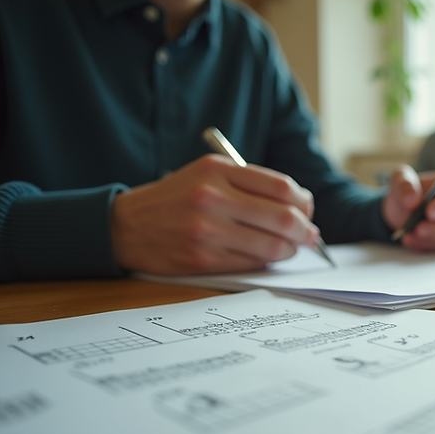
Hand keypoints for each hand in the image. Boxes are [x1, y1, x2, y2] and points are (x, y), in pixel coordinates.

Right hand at [111, 154, 318, 274]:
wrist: (124, 227)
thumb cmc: (174, 199)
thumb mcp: (206, 174)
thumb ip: (248, 183)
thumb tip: (299, 206)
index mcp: (216, 170)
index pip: (281, 187)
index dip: (303, 202)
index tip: (307, 210)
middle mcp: (212, 197)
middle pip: (283, 218)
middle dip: (305, 230)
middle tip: (310, 235)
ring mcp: (207, 231)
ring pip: (272, 246)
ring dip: (290, 250)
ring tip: (290, 248)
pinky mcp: (202, 259)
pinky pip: (252, 263)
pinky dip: (266, 262)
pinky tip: (265, 256)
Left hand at [382, 164, 434, 250]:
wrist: (406, 213)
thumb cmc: (410, 192)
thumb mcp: (400, 180)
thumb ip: (404, 184)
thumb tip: (412, 199)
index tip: (429, 212)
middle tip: (418, 229)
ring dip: (432, 238)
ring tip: (409, 236)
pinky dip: (430, 245)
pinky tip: (412, 241)